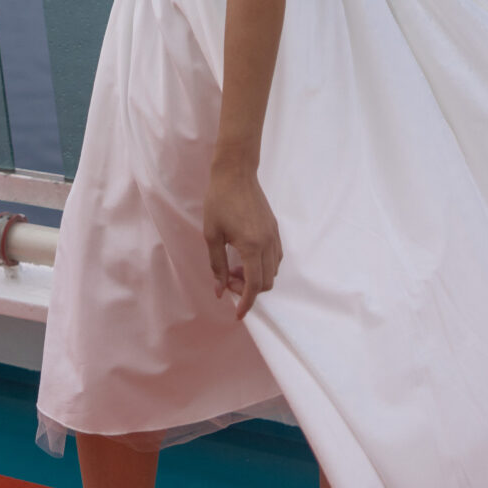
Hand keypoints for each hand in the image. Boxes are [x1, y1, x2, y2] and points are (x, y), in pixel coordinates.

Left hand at [203, 161, 282, 318]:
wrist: (236, 173)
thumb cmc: (219, 202)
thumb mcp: (212, 235)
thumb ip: (217, 265)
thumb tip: (220, 290)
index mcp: (251, 246)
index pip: (254, 285)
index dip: (246, 303)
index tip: (238, 314)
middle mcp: (267, 243)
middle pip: (266, 282)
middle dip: (249, 290)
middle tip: (230, 280)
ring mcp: (274, 236)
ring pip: (273, 271)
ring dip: (257, 278)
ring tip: (237, 268)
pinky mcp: (275, 229)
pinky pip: (276, 257)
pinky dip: (264, 266)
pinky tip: (247, 258)